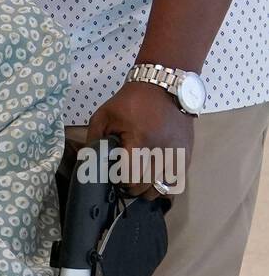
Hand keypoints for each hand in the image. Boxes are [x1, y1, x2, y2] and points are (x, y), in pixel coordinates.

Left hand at [86, 81, 194, 199]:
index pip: (131, 178)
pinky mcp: (186, 155)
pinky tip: (155, 178)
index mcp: (139, 141)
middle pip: (146, 187)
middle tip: (125, 179)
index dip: (120, 182)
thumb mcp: (105, 115)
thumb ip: (94, 139)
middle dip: (133, 188)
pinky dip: (165, 185)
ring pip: (164, 189)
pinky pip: (177, 182)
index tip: (115, 176)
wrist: (164, 86)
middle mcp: (162, 151)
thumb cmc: (131, 101)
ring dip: (150, 189)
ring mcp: (177, 154)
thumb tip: (89, 162)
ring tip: (141, 180)